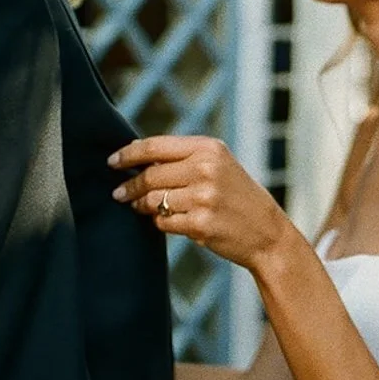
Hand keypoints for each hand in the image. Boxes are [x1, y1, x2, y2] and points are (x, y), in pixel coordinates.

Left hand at [108, 135, 294, 272]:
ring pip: (153, 200)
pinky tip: (168, 222)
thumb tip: (136, 155)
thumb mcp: (218, 166)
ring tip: (140, 208)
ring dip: (142, 206)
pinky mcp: (200, 224)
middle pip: (150, 175)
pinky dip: (160, 223)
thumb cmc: (237, 198)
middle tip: (119, 193)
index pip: (155, 146)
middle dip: (130, 186)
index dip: (129, 154)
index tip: (112, 161)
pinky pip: (164, 222)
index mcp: (209, 148)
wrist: (267, 233)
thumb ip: (184, 158)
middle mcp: (206, 169)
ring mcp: (204, 197)